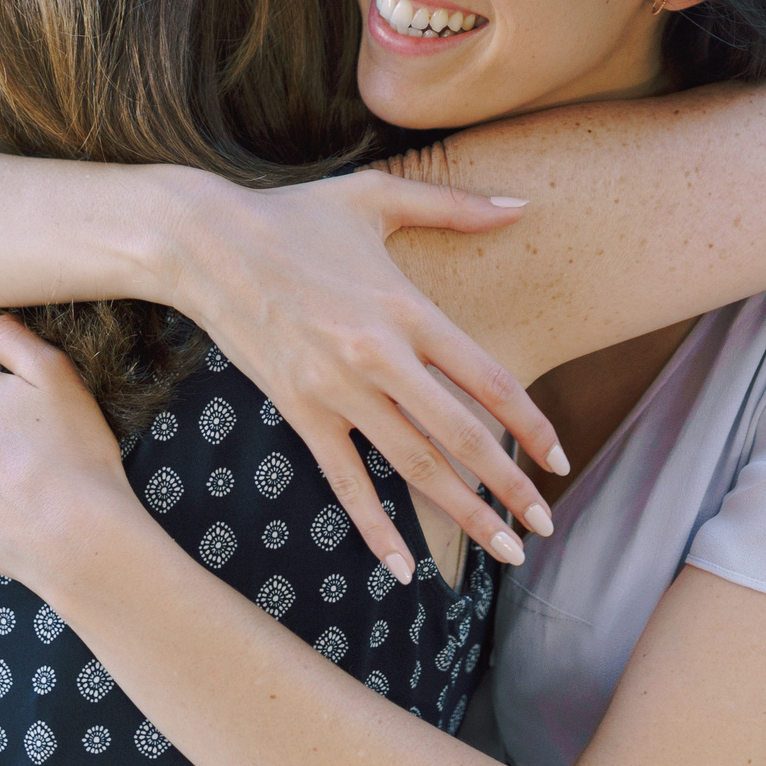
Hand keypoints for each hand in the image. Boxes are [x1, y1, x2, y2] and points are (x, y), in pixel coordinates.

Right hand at [158, 171, 563, 573]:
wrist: (203, 243)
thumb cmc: (294, 214)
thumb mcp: (378, 195)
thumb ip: (456, 204)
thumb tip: (523, 205)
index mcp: (408, 308)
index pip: (489, 381)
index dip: (532, 426)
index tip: (561, 461)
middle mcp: (378, 357)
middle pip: (461, 437)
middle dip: (511, 488)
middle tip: (546, 528)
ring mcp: (337, 390)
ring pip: (413, 467)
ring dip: (464, 515)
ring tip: (505, 553)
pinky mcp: (300, 411)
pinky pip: (344, 482)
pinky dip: (375, 529)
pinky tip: (404, 570)